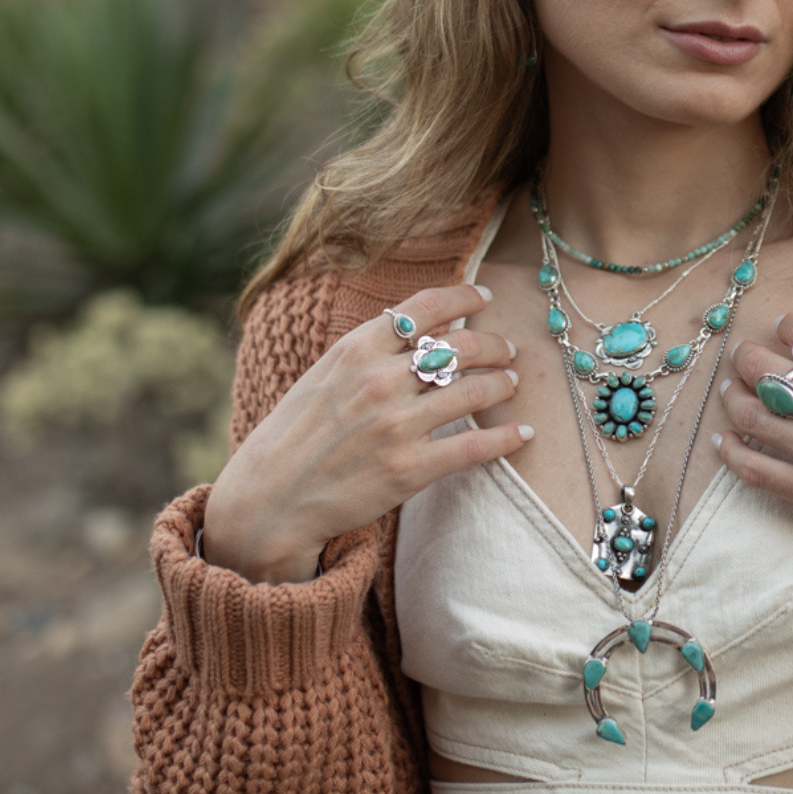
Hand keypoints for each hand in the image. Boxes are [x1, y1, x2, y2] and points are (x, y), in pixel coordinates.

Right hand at [203, 283, 527, 583]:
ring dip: (504, 384)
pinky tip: (523, 434)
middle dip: (494, 344)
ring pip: (475, 391)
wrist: (269, 497)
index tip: (485, 296)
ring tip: (513, 383)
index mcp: (356, 350)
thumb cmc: (296, 434)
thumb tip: (423, 326)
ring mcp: (396, 426)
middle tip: (508, 349)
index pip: (426, 307)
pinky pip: (475, 447)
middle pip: (461, 346)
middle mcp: (379, 381)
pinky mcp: (409, 469)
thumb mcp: (324, 375)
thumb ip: (370, 350)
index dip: (464, 296)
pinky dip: (506, 438)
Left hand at [716, 315, 792, 610]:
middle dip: (748, 357)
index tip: (782, 328)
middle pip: (764, 368)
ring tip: (729, 390)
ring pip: (751, 414)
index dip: (787, 327)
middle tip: (743, 357)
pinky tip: (723, 441)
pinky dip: (732, 452)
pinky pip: (756, 468)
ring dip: (734, 397)